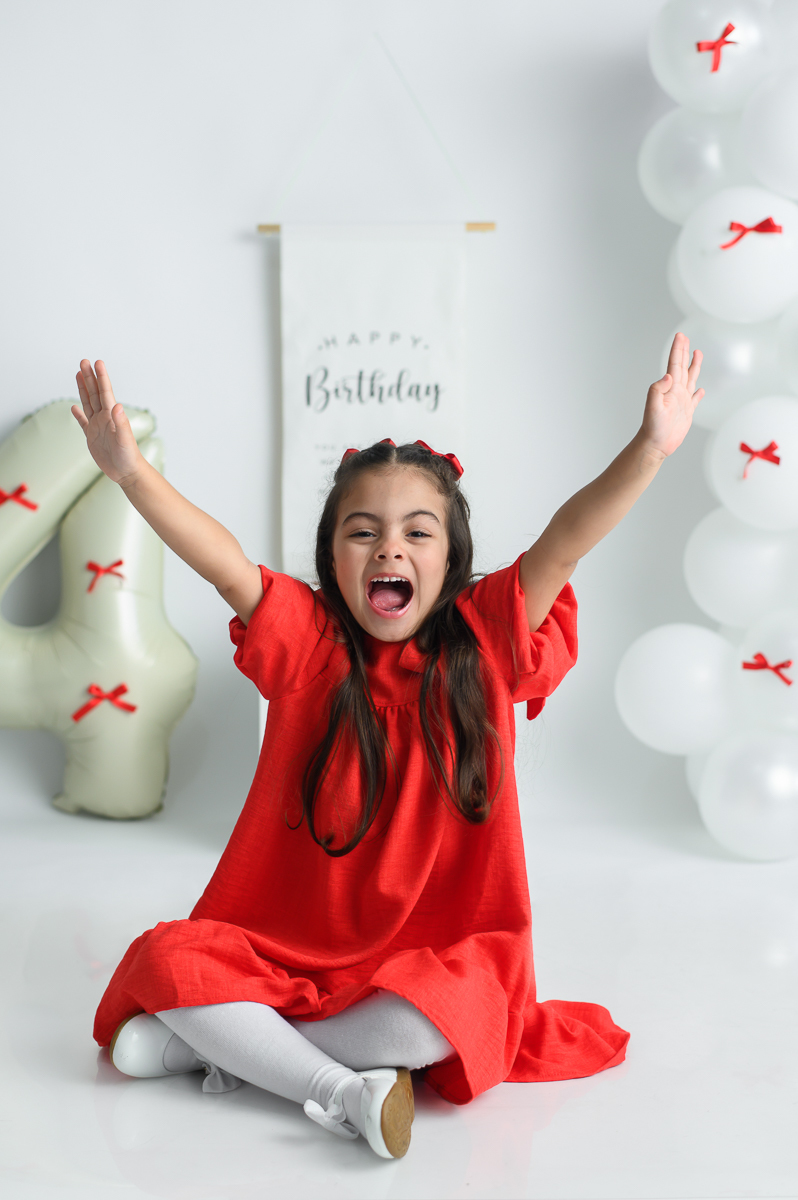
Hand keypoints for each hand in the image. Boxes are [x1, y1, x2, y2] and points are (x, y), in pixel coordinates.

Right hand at [71, 360, 143, 484]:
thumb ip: (121, 423)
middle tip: (83, 361)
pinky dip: (78, 414)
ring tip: (78, 374)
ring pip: (88, 403)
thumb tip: (117, 405)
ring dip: (83, 389)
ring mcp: (97, 427)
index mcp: (112, 416)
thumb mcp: (125, 440)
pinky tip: (74, 407)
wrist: (127, 472)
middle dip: (89, 377)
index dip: (101, 377)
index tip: (97, 362)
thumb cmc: (129, 457)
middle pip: (94, 393)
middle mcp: (104, 418)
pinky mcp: (92, 437)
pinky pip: (83, 422)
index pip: (105, 392)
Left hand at [640, 332, 703, 459]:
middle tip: (685, 338)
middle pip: (682, 367)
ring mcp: (682, 401)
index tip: (681, 336)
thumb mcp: (653, 407)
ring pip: (690, 379)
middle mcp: (676, 392)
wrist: (655, 444)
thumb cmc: (652, 427)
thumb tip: (668, 376)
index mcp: (669, 388)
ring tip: (697, 353)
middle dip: (684, 352)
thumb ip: (658, 390)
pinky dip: (698, 393)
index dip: (678, 350)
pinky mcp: (687, 413)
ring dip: (694, 366)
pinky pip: (694, 400)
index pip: (675, 364)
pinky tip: (700, 389)